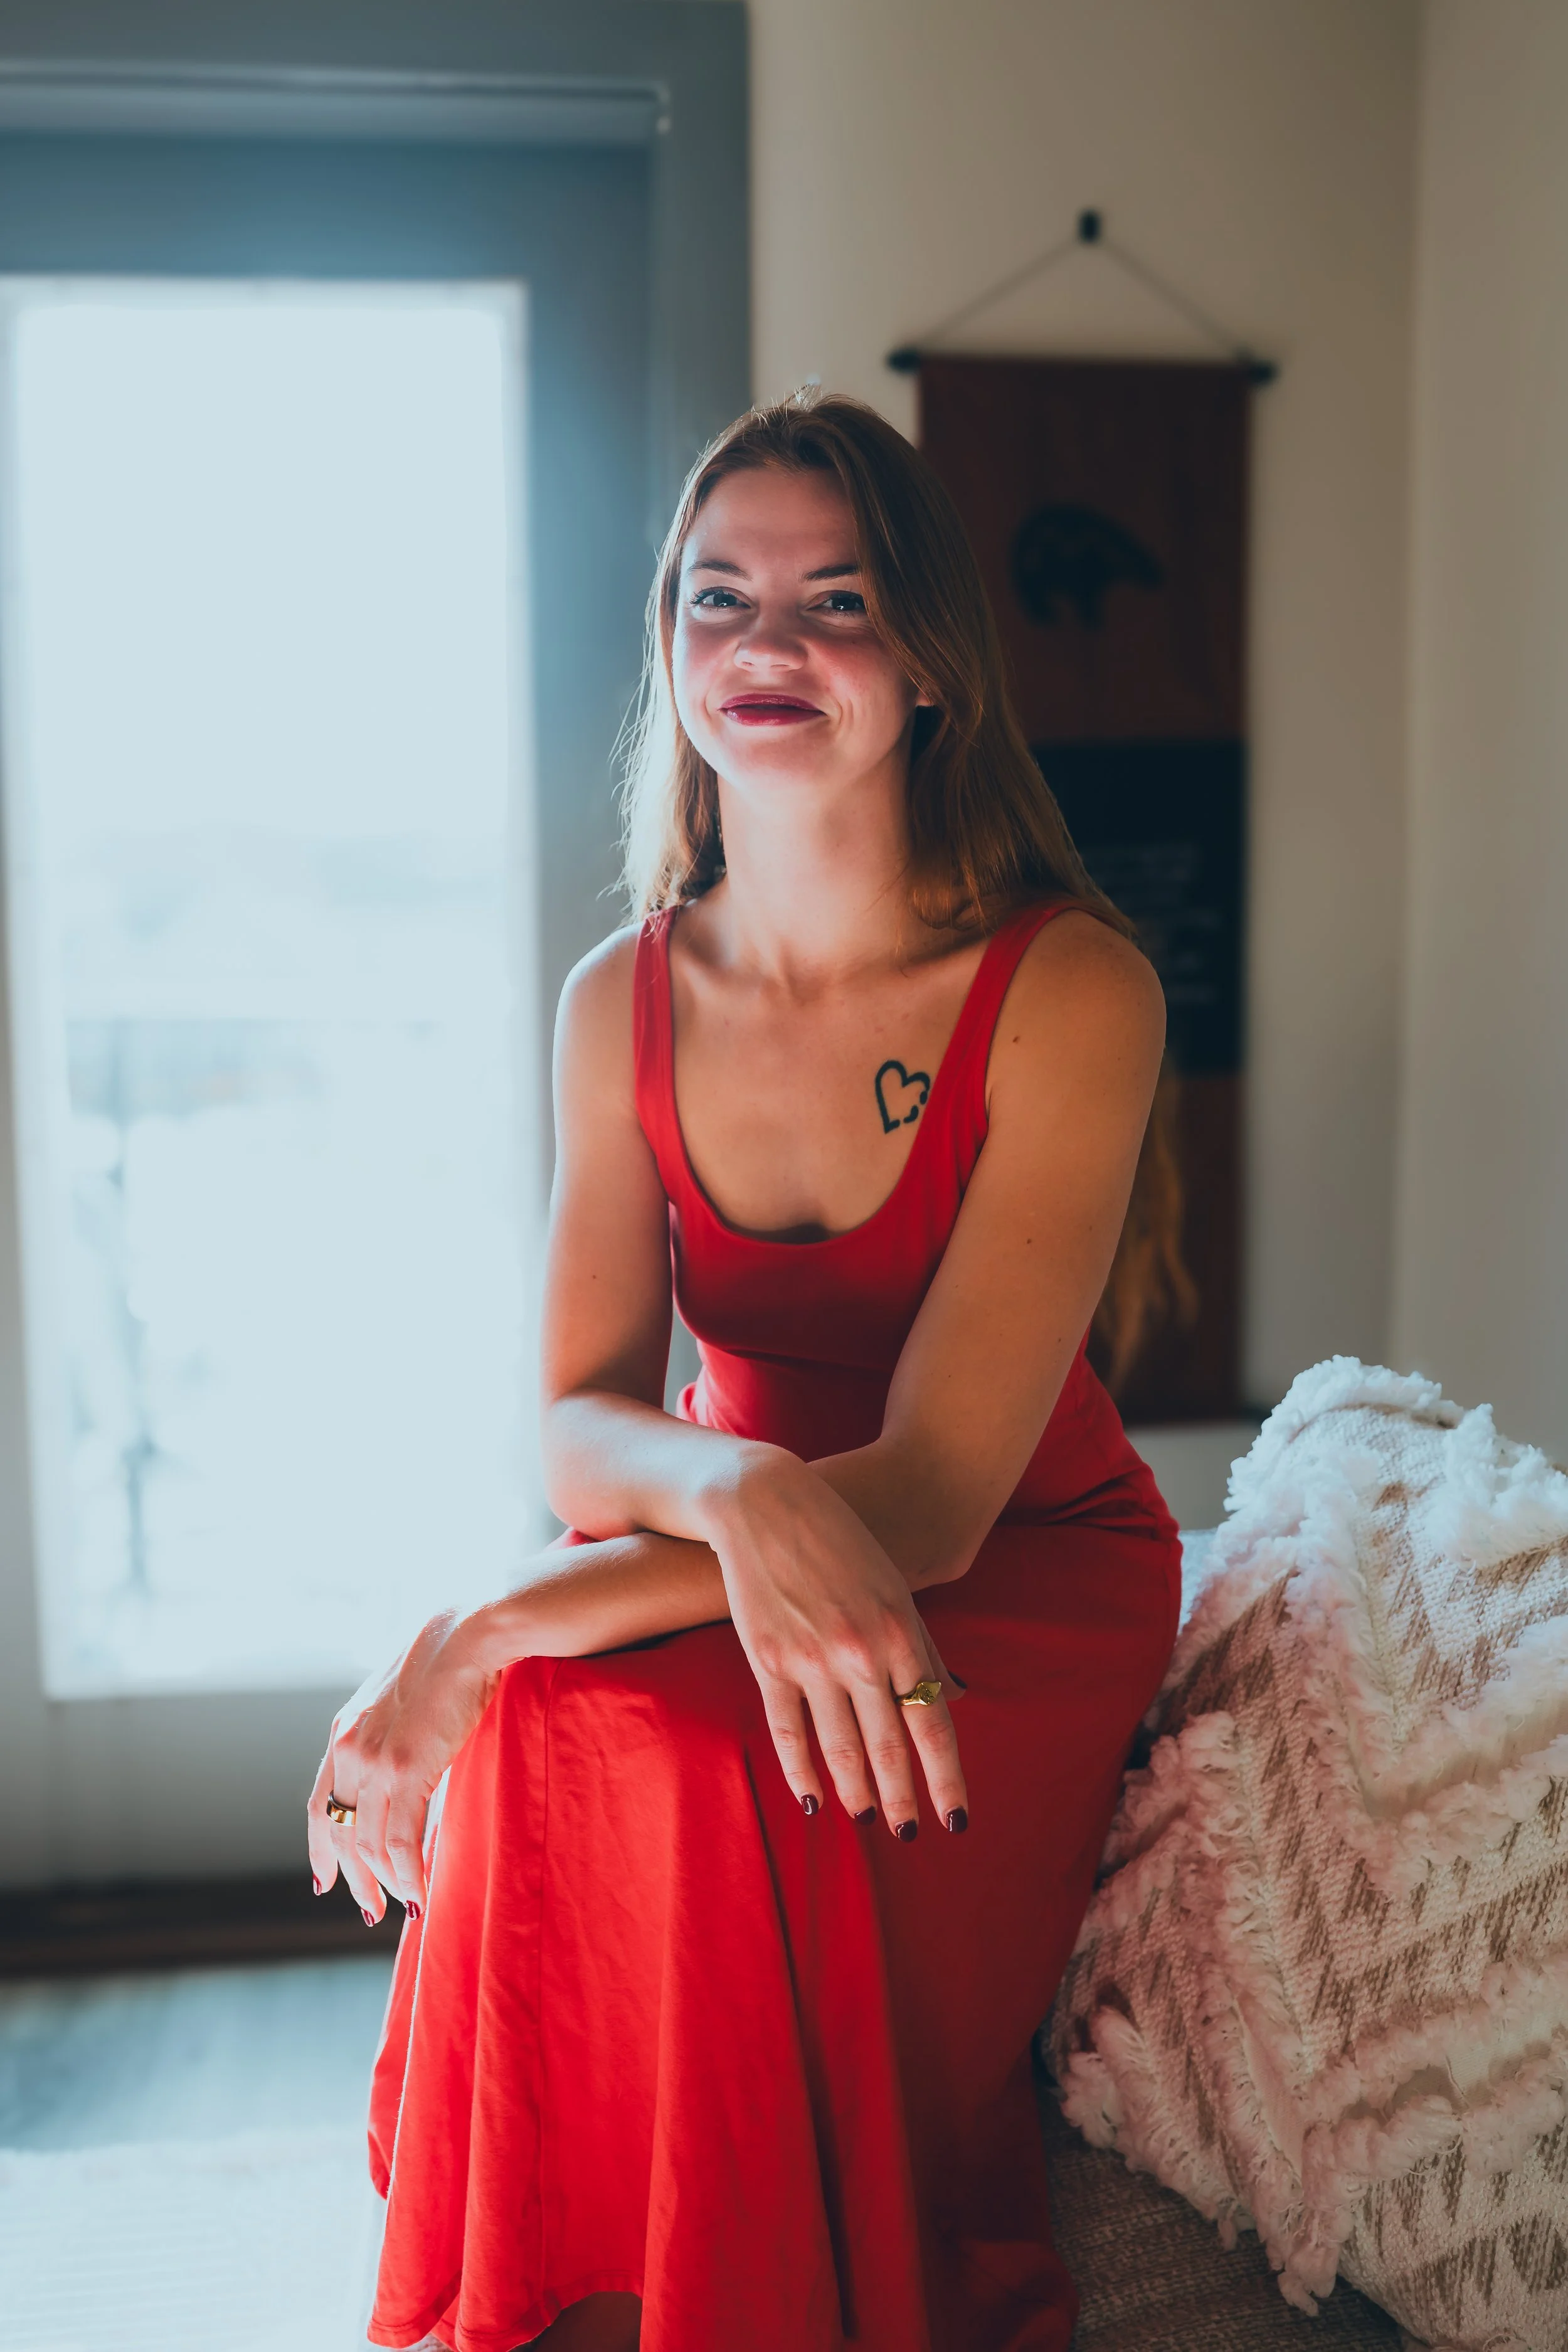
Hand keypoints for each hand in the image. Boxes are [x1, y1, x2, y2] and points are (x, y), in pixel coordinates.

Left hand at [306, 1609, 498, 1923]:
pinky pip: (400, 1841)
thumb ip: (391, 1736)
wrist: (468, 1634)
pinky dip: (409, 1875)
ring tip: (405, 1908)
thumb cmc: (448, 1662)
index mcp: (343, 1731)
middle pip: (339, 1833)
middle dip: (354, 1880)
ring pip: (369, 1844)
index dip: (321, 1849)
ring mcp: (373, 1761)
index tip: (326, 1882)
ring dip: (386, 1884)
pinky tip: (420, 1893)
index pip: (317, 1805)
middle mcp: (348, 1749)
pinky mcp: (405, 1770)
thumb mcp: (402, 1702)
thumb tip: (406, 1771)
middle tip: (370, 1910)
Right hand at [703, 1450, 967, 1838]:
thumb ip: (924, 1647)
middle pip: (889, 1745)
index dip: (946, 1779)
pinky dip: (802, 1771)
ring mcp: (813, 1658)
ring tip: (868, 1819)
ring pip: (841, 1746)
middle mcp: (862, 1651)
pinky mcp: (769, 1659)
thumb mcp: (895, 1587)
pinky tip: (813, 1799)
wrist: (768, 1504)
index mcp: (901, 1631)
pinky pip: (789, 1731)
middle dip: (903, 1797)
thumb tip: (954, 1697)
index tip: (957, 1821)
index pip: (933, 1722)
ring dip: (856, 1791)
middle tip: (909, 1833)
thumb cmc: (841, 1544)